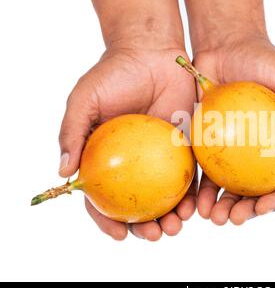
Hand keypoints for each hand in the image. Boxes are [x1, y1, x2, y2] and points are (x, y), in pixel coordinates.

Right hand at [59, 45, 196, 239]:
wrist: (151, 51)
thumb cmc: (113, 73)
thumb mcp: (84, 100)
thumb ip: (72, 133)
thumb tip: (63, 173)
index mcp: (107, 157)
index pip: (104, 197)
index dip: (109, 220)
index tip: (121, 235)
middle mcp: (135, 162)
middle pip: (139, 203)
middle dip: (147, 227)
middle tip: (157, 235)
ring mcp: (161, 156)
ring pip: (167, 195)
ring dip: (173, 216)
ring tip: (178, 226)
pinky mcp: (186, 145)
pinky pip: (190, 173)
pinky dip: (193, 192)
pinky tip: (197, 204)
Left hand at [193, 37, 274, 224]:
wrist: (226, 45)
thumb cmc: (265, 60)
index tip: (262, 208)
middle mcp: (262, 154)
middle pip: (259, 193)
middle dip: (248, 212)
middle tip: (233, 218)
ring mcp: (235, 152)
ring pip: (231, 189)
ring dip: (223, 208)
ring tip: (211, 217)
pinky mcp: (210, 145)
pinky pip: (206, 172)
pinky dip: (202, 191)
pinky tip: (194, 201)